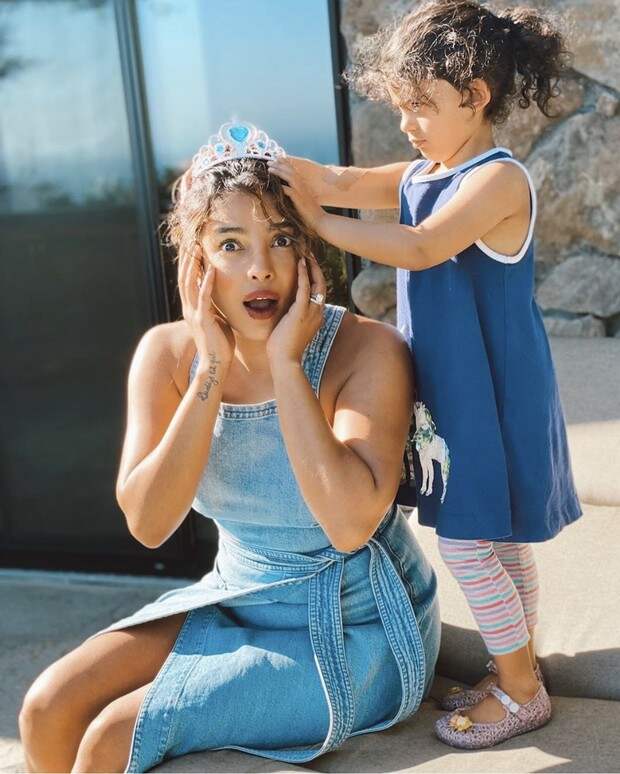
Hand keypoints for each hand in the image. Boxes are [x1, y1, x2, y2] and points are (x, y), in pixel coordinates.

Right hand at [178, 243, 234, 377]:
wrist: (216, 364)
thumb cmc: (220, 345)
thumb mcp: (216, 322)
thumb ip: (214, 310)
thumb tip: (219, 300)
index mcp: (192, 310)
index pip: (187, 282)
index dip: (188, 266)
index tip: (192, 250)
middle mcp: (189, 310)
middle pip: (184, 279)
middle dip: (187, 260)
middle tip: (190, 242)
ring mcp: (194, 314)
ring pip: (189, 284)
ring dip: (193, 266)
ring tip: (197, 249)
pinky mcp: (203, 320)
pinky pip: (204, 297)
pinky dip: (206, 281)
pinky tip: (211, 269)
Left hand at [266, 255, 326, 365]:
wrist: (285, 362)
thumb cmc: (283, 349)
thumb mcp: (291, 330)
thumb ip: (291, 318)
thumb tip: (284, 311)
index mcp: (316, 317)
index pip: (319, 293)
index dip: (315, 278)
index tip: (308, 266)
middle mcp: (318, 313)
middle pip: (322, 285)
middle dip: (316, 269)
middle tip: (310, 255)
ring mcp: (311, 312)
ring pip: (317, 283)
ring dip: (312, 267)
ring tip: (306, 254)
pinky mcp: (301, 312)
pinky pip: (305, 288)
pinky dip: (304, 274)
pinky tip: (300, 263)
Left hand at [267, 158, 327, 232]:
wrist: (319, 220)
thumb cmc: (310, 211)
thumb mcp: (302, 199)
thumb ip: (294, 193)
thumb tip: (283, 189)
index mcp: (303, 184)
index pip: (292, 170)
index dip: (284, 164)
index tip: (275, 160)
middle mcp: (302, 185)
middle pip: (290, 171)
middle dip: (279, 165)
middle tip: (269, 161)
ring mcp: (302, 192)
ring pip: (290, 178)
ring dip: (279, 172)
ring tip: (270, 168)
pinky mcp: (300, 200)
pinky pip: (290, 191)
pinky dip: (283, 187)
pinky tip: (276, 185)